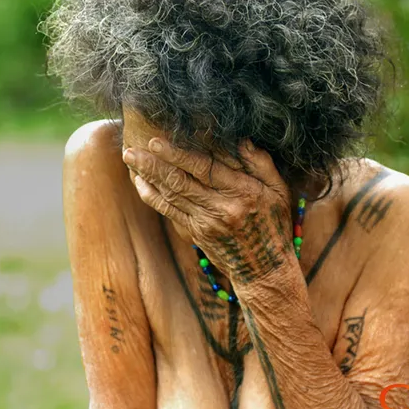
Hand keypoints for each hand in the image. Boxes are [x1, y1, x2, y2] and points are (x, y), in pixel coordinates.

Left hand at [122, 138, 295, 282]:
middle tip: (130, 149)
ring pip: (170, 196)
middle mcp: (222, 208)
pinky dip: (152, 196)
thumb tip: (240, 138)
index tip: (156, 142)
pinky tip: (139, 182)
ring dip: (147, 176)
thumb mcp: (278, 190)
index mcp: (243, 193)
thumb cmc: (272, 223)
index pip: (205, 169)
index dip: (178, 155)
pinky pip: (169, 211)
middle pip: (180, 182)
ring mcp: (206, 223)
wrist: (264, 269)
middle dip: (153, 164)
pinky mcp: (195, 233)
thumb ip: (260, 163)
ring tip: (130, 159)